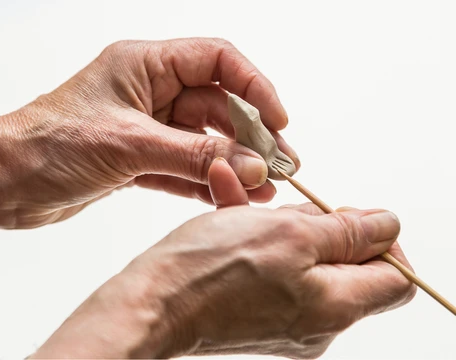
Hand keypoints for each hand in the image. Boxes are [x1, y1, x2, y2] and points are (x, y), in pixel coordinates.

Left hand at [0, 38, 297, 227]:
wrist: (3, 183)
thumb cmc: (47, 145)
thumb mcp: (130, 145)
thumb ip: (195, 155)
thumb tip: (254, 166)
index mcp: (146, 66)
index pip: (217, 61)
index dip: (254, 86)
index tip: (279, 119)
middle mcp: (151, 92)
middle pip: (219, 105)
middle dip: (251, 134)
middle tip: (281, 164)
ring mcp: (149, 127)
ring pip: (206, 140)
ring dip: (235, 163)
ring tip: (265, 189)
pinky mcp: (142, 160)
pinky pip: (186, 167)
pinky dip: (209, 181)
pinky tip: (232, 196)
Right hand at [30, 160, 415, 358]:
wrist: (152, 303)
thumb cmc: (210, 268)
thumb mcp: (288, 233)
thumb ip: (347, 232)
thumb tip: (387, 226)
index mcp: (335, 307)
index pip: (394, 276)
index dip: (379, 239)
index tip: (344, 214)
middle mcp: (317, 322)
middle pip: (345, 264)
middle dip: (317, 224)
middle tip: (287, 206)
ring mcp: (286, 319)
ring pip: (302, 259)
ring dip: (279, 223)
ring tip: (245, 192)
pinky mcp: (258, 311)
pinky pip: (274, 269)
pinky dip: (258, 238)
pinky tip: (231, 207)